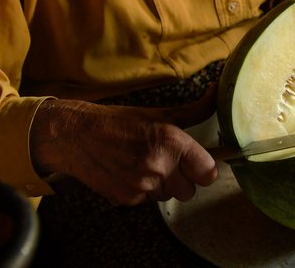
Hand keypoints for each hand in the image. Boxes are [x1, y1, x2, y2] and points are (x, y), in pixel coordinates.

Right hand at [30, 86, 218, 204]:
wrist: (78, 137)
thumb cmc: (120, 122)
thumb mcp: (159, 113)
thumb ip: (195, 110)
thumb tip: (216, 93)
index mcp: (172, 142)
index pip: (208, 173)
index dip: (205, 169)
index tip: (198, 162)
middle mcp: (159, 166)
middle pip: (190, 190)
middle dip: (184, 179)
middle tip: (170, 162)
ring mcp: (142, 186)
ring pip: (169, 196)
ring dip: (164, 185)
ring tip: (147, 164)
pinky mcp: (127, 199)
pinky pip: (148, 201)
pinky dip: (144, 190)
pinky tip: (131, 172)